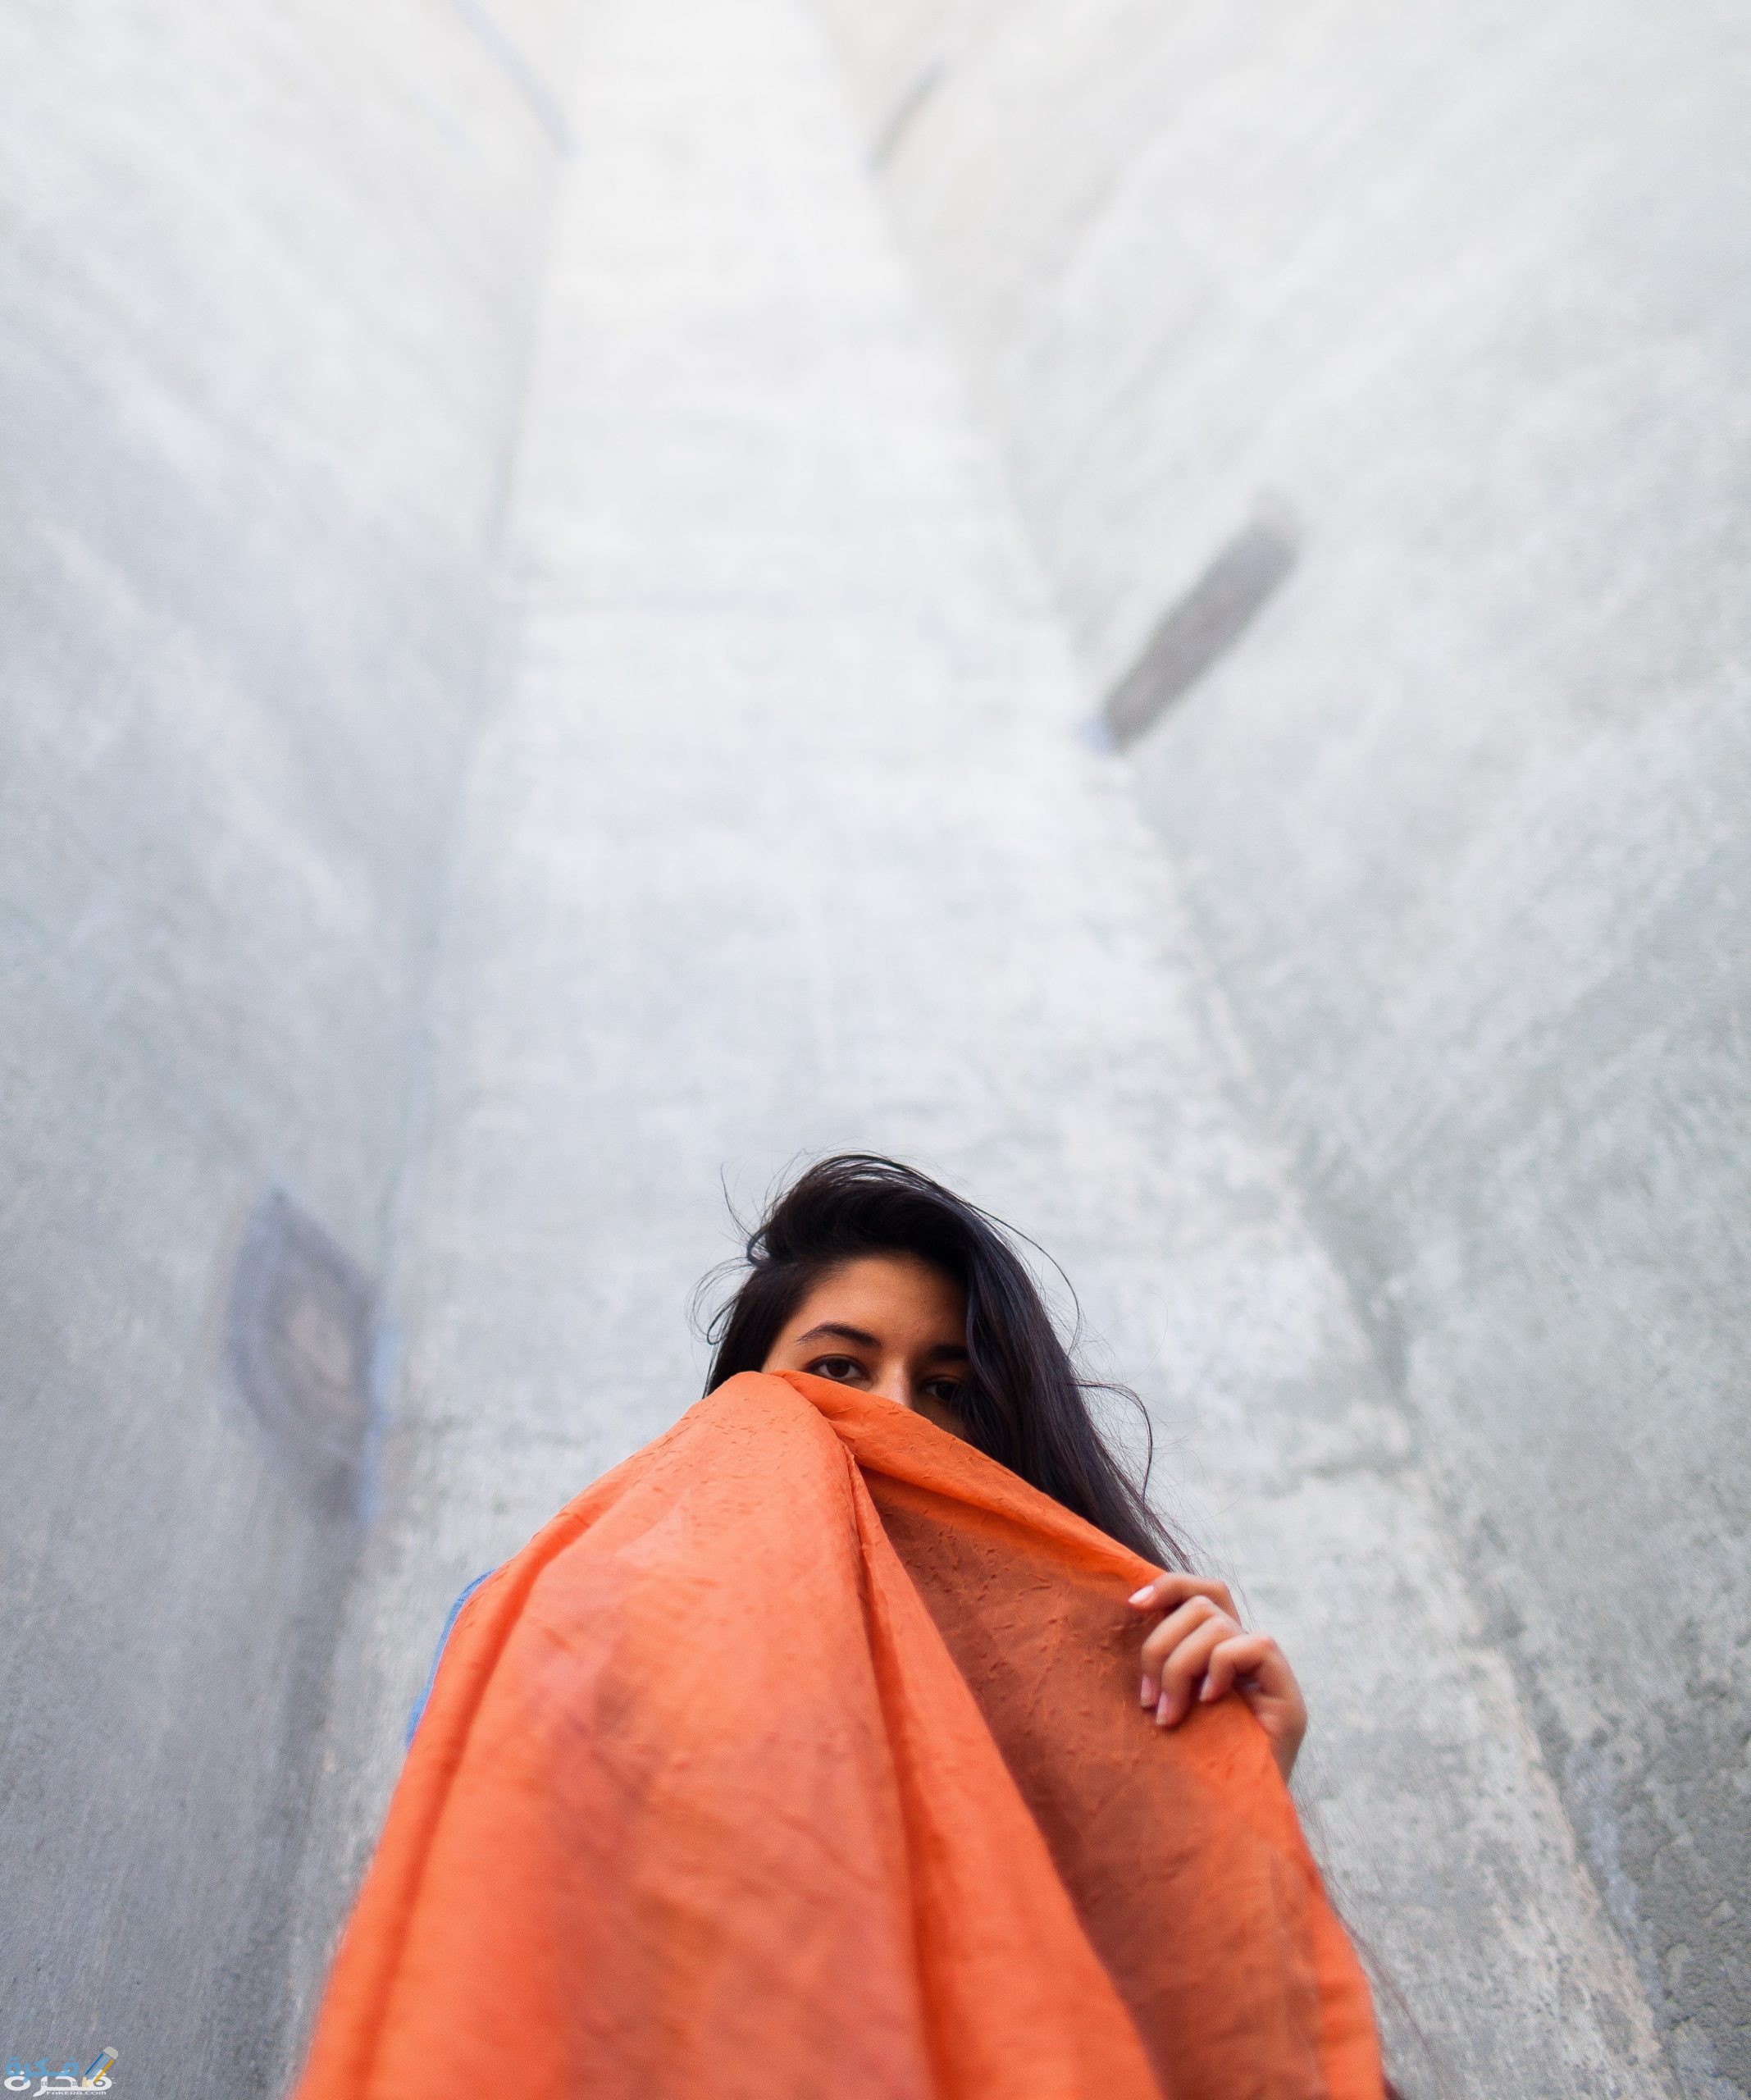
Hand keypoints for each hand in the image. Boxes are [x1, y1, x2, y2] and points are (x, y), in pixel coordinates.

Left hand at [1127, 1572, 1306, 1781]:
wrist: (1227, 1833)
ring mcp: (1270, 1678)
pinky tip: (1209, 1703)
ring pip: (1218, 1624)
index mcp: (1217, 1655)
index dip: (1169, 1586)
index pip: (1202, 1592)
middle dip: (1161, 1645)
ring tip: (1169, 1715)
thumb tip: (1129, 1614)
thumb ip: (1157, 1668)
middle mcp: (1246, 1659)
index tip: (1131, 1605)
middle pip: (1204, 1604)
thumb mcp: (1161, 1708)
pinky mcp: (1290, 1700)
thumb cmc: (1183, 1774)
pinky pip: (1254, 1646)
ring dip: (1181, 1666)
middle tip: (1147, 1700)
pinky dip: (1222, 1668)